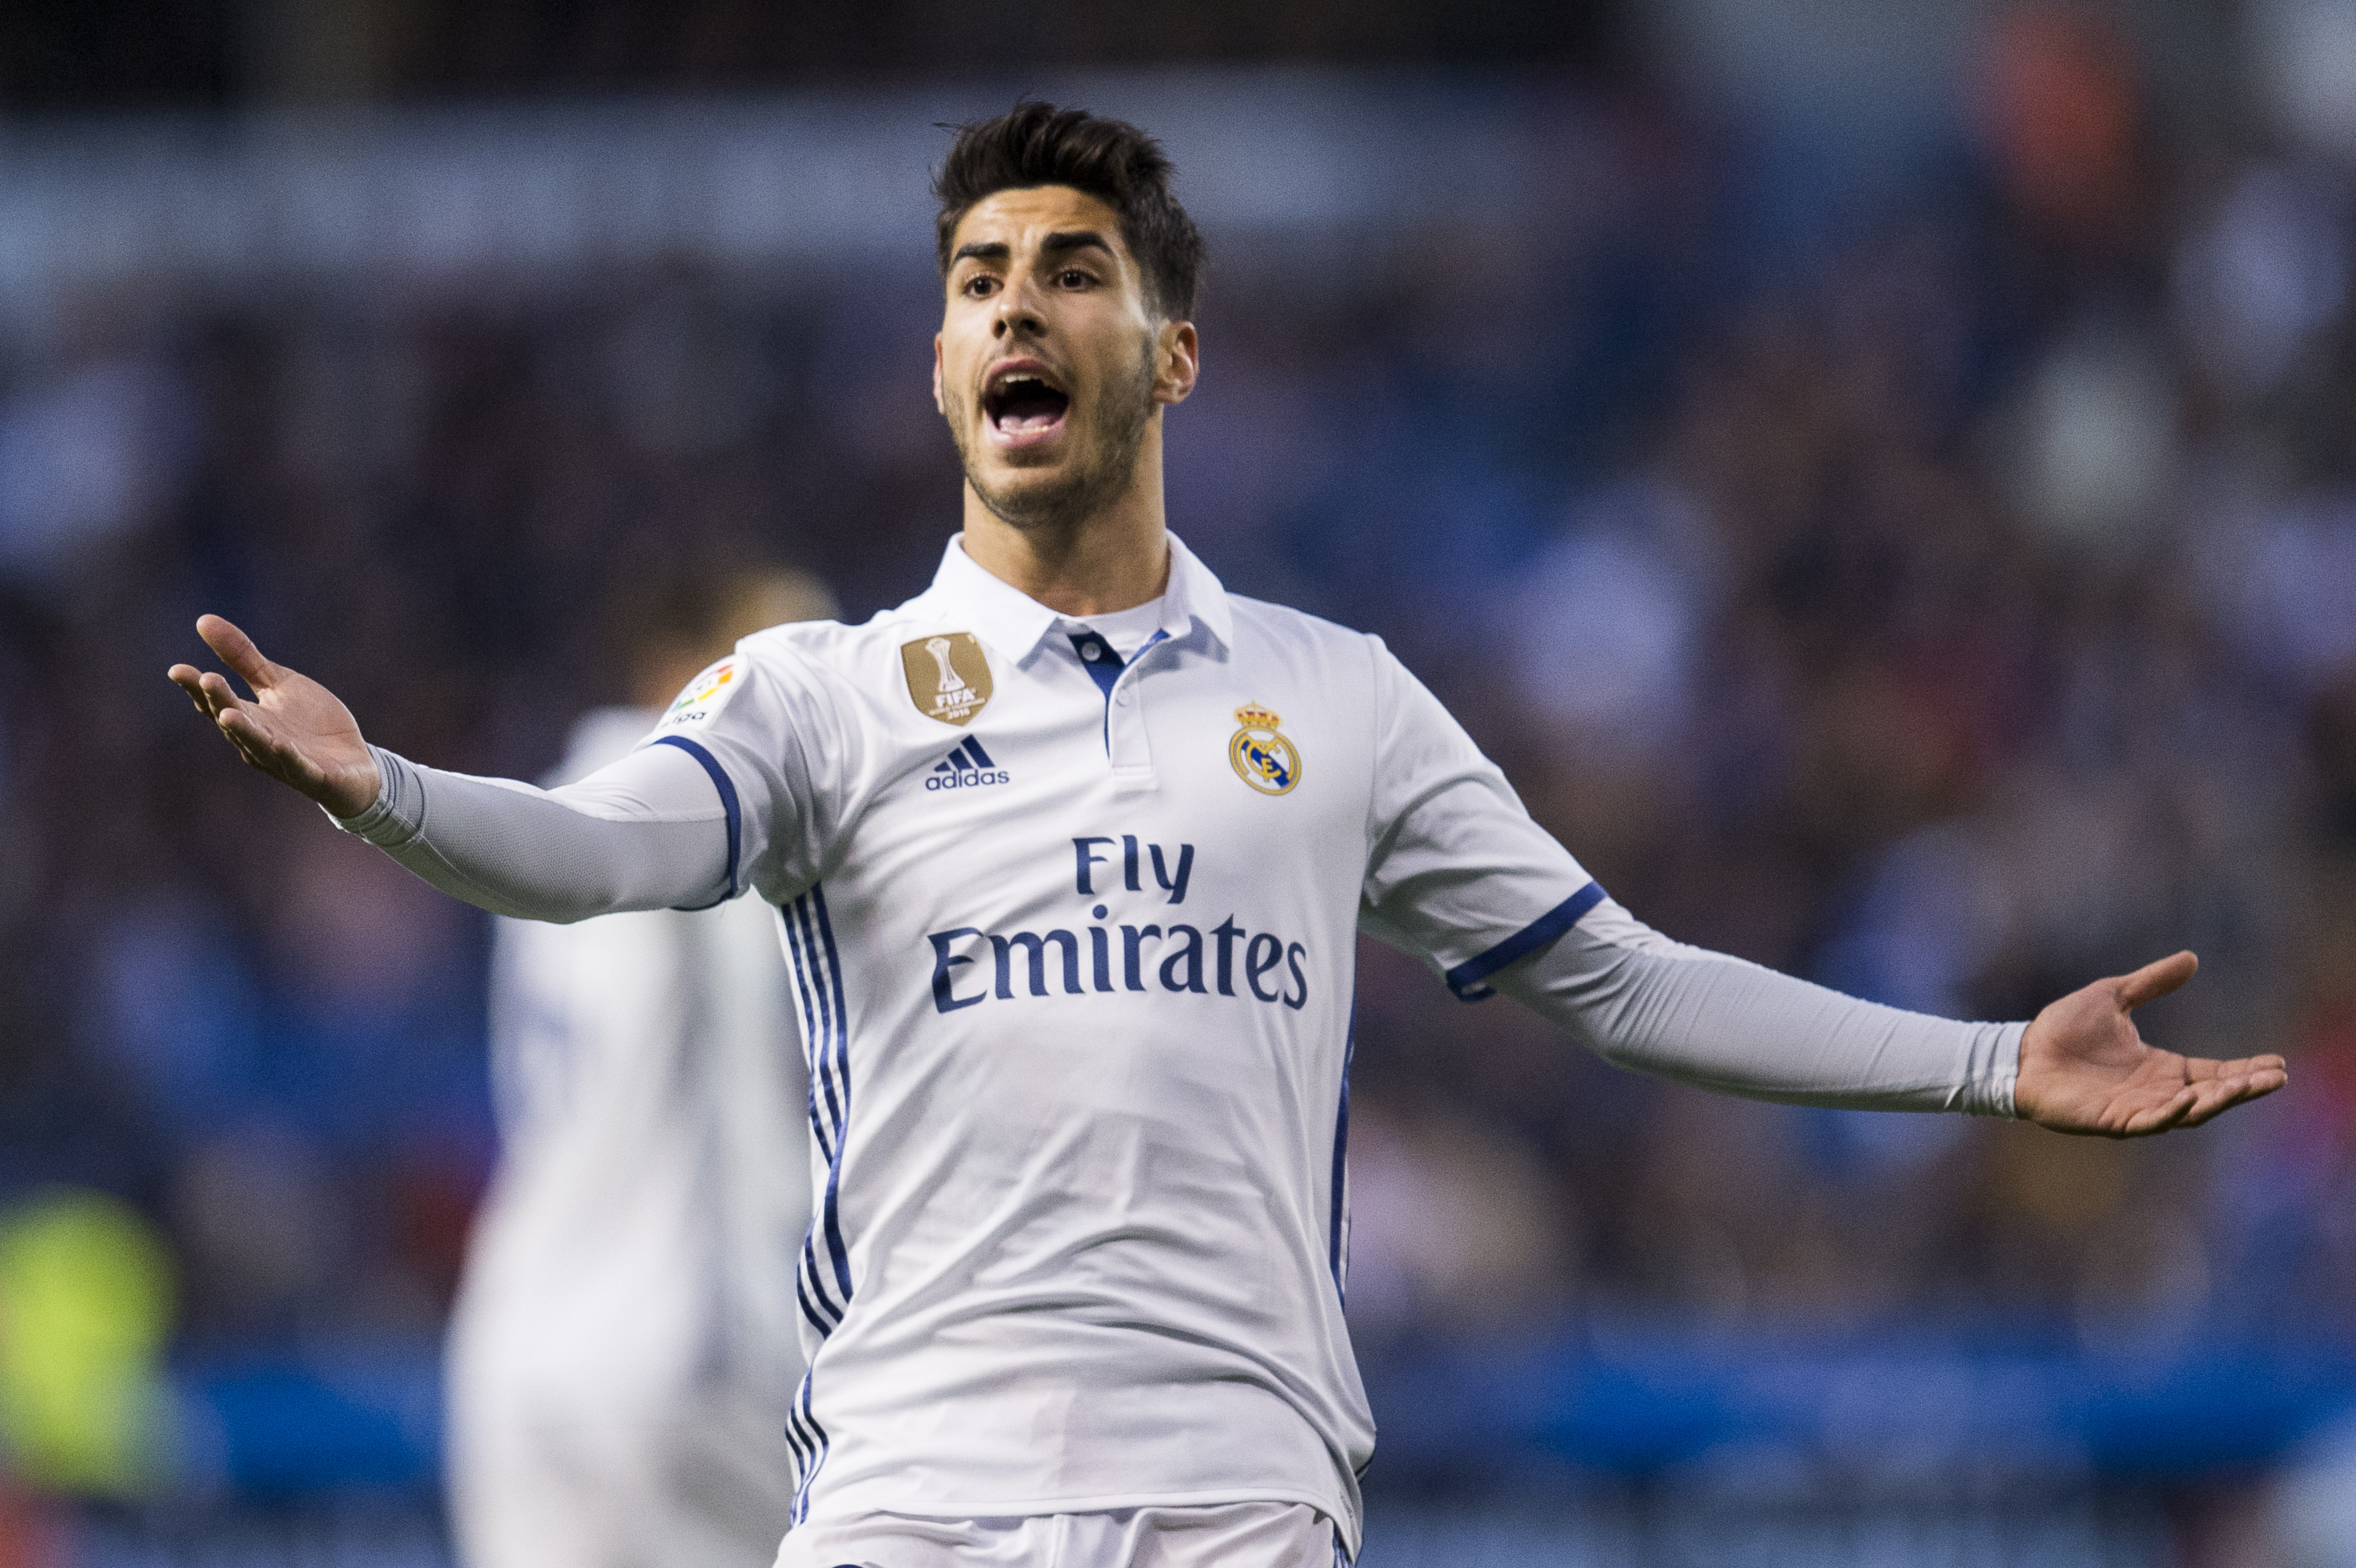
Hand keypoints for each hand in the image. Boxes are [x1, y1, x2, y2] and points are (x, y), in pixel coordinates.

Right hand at [167, 615, 380, 817]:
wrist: (355, 762)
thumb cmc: (310, 723)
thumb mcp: (278, 683)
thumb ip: (244, 658)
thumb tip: (203, 620)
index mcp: (249, 719)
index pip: (216, 702)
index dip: (196, 688)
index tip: (177, 670)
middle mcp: (260, 742)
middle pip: (235, 721)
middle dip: (220, 701)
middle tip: (207, 680)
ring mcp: (285, 761)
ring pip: (260, 746)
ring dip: (245, 731)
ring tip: (228, 713)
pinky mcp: (315, 776)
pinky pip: (299, 768)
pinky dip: (290, 758)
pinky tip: (282, 745)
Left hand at [2013, 951, 2286, 1136]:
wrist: (2020, 1051)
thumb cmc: (2063, 1027)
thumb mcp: (2114, 996)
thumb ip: (2152, 982)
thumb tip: (2192, 958)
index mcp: (2161, 1067)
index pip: (2214, 1072)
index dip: (2245, 1070)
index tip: (2278, 1064)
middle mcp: (2155, 1091)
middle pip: (2211, 1094)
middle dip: (2244, 1088)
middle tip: (2276, 1077)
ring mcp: (2135, 1108)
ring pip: (2187, 1111)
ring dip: (2216, 1101)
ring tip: (2242, 1086)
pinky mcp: (2111, 1119)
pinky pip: (2149, 1121)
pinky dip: (2170, 1113)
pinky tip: (2189, 1099)